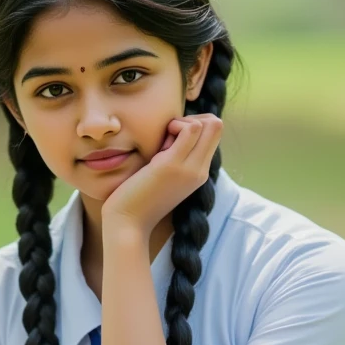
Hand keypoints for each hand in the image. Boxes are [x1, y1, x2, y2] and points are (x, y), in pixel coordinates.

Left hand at [100, 114, 223, 236]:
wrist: (128, 223)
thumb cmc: (139, 198)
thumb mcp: (164, 175)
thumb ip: (173, 157)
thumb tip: (173, 133)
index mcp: (199, 173)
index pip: (213, 133)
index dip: (194, 126)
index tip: (172, 139)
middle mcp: (200, 171)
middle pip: (216, 125)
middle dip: (192, 120)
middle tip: (168, 137)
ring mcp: (190, 168)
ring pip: (209, 123)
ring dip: (183, 123)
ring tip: (163, 143)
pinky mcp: (173, 164)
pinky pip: (191, 129)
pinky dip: (176, 124)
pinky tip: (160, 142)